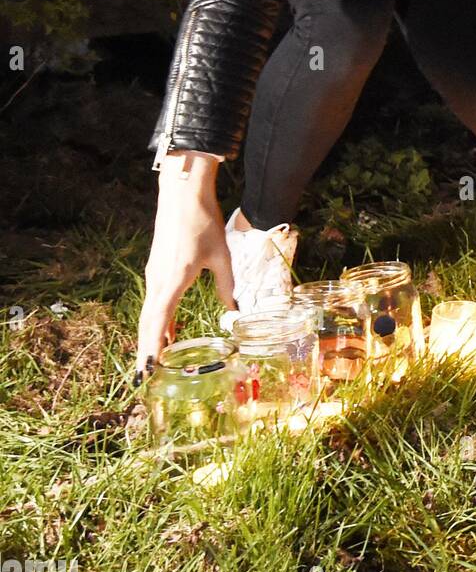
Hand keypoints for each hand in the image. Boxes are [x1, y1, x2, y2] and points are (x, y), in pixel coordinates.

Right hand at [135, 153, 235, 379]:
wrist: (182, 194)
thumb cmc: (203, 222)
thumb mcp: (221, 256)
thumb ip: (227, 286)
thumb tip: (235, 312)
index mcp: (174, 279)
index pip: (159, 321)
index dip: (152, 347)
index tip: (147, 369)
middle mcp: (158, 279)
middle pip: (149, 322)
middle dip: (146, 350)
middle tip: (145, 378)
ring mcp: (154, 274)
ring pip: (150, 312)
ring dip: (151, 336)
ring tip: (155, 362)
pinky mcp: (156, 268)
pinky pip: (154, 301)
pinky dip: (156, 320)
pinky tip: (166, 331)